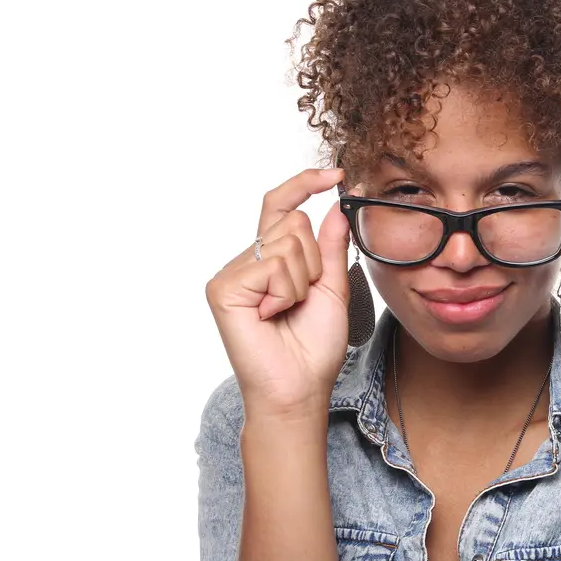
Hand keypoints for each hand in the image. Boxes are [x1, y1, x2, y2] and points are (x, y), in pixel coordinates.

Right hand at [205, 168, 350, 421]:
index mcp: (271, 258)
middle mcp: (247, 260)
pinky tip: (272, 316)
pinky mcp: (223, 287)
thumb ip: (331, 245)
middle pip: (293, 223)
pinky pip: (272, 266)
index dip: (305, 183)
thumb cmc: (314, 345)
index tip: (335, 174)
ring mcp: (232, 273)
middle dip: (314, 262)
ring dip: (302, 281)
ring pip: (287, 243)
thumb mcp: (331, 287)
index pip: (282, 206)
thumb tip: (337, 204)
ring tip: (287, 311)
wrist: (300, 386)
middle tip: (303, 299)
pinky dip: (285, 293)